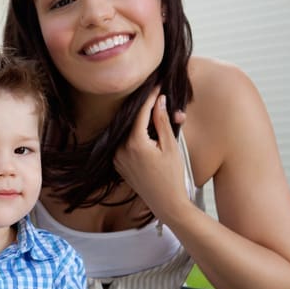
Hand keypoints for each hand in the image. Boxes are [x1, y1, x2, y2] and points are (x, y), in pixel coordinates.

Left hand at [113, 88, 188, 222]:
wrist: (166, 203)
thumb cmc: (172, 176)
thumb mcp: (170, 146)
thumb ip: (161, 122)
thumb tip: (159, 100)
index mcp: (134, 143)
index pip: (141, 112)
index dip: (150, 96)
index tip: (158, 85)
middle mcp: (121, 150)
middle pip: (132, 120)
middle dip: (146, 108)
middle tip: (158, 97)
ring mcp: (117, 158)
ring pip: (127, 131)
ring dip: (140, 122)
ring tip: (156, 114)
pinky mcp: (118, 164)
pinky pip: (124, 143)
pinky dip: (134, 135)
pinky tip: (147, 132)